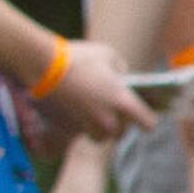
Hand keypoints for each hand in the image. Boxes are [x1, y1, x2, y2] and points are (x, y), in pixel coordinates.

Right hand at [36, 39, 153, 145]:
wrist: (45, 65)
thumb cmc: (81, 57)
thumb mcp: (109, 55)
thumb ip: (121, 69)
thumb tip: (122, 77)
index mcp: (123, 101)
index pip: (148, 124)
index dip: (148, 120)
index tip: (144, 114)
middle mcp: (108, 118)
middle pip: (123, 133)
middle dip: (123, 124)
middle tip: (121, 112)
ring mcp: (89, 122)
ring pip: (103, 136)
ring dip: (106, 130)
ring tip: (104, 115)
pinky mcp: (72, 122)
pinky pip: (87, 132)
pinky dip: (90, 127)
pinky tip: (89, 114)